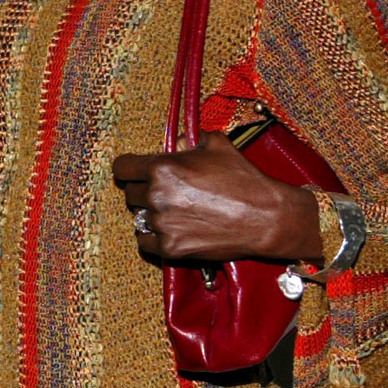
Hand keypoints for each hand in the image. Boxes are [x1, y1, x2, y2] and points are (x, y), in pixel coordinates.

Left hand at [111, 131, 322, 263]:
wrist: (265, 217)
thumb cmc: (242, 179)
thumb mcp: (217, 145)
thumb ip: (189, 140)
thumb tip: (177, 142)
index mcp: (162, 168)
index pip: (122, 168)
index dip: (128, 169)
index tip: (133, 173)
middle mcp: (157, 195)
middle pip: (130, 194)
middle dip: (144, 191)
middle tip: (166, 194)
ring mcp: (162, 224)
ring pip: (139, 218)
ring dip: (151, 214)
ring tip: (174, 212)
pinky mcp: (170, 248)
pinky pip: (144, 242)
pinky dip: (153, 237)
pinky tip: (170, 230)